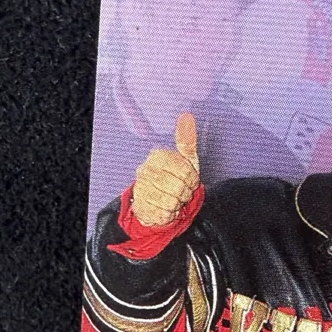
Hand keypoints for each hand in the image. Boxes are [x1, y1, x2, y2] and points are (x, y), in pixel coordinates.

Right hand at [131, 112, 199, 226]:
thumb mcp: (185, 160)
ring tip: (173, 199)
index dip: (192, 179)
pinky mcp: (139, 206)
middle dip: (185, 192)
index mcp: (157, 155)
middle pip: (178, 187)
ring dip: (177, 204)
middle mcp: (145, 170)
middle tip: (181, 191)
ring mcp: (140, 188)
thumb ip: (186, 140)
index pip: (185, 170)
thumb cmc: (173, 178)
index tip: (190, 181)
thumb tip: (186, 116)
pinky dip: (168, 214)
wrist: (156, 202)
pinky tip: (165, 208)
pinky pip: (163, 213)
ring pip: (171, 201)